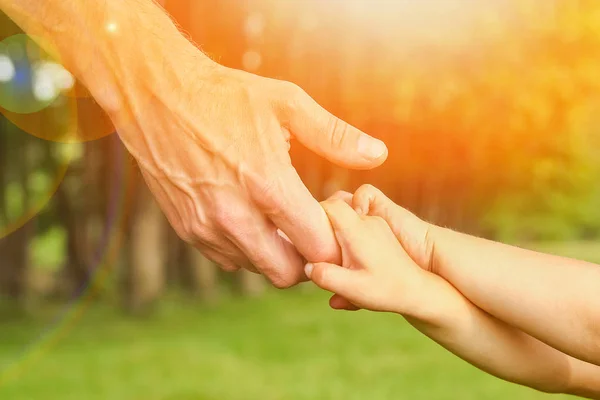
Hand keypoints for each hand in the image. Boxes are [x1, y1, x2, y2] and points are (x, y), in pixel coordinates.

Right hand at [115, 47, 387, 287]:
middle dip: (306, 258)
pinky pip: (228, 259)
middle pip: (286, 273)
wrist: (157, 96)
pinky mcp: (188, 229)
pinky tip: (250, 218)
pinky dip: (245, 249)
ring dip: (275, 253)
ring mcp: (207, 226)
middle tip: (309, 230)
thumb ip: (335, 136)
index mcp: (267, 183)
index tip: (334, 224)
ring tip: (279, 221)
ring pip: (257, 269)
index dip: (333, 241)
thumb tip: (379, 155)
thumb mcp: (286, 104)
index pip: (316, 245)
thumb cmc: (227, 97)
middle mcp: (235, 214)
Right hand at [305, 194, 428, 314]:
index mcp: (359, 230)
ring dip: (334, 237)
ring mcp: (376, 225)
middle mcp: (368, 222)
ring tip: (334, 263)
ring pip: (346, 220)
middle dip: (322, 228)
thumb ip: (325, 276)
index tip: (307, 235)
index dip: (314, 215)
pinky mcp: (380, 233)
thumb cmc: (386, 291)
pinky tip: (347, 266)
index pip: (331, 205)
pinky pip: (356, 229)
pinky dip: (346, 242)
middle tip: (317, 252)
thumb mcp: (352, 289)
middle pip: (336, 210)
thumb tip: (307, 266)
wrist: (418, 292)